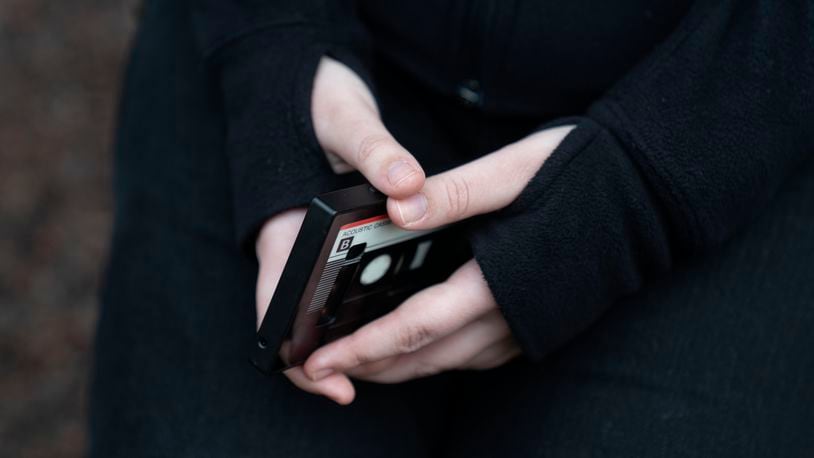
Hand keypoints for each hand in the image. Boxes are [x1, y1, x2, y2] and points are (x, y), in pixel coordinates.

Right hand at [254, 56, 428, 403]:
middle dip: (346, 356)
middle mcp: (294, 251)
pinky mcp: (341, 238)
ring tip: (414, 342)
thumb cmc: (312, 100)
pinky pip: (356, 281)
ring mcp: (316, 247)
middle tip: (398, 367)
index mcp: (282, 235)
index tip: (342, 386)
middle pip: (309, 325)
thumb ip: (374, 149)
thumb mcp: (345, 119)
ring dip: (365, 331)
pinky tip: (419, 299)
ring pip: (333, 308)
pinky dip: (379, 298)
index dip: (301, 364)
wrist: (303, 82)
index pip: (274, 316)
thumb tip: (408, 186)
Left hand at [295, 124, 576, 403]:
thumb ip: (454, 192)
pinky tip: (425, 340)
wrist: (648, 193)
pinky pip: (479, 355)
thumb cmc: (581, 174)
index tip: (321, 361)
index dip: (364, 348)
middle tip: (326, 367)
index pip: (415, 328)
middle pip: (428, 357)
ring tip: (363, 357)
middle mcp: (512, 316)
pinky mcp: (541, 324)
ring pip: (452, 362)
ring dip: (404, 365)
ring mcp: (530, 326)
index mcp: (497, 281)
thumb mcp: (514, 171)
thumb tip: (398, 207)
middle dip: (372, 366)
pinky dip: (441, 355)